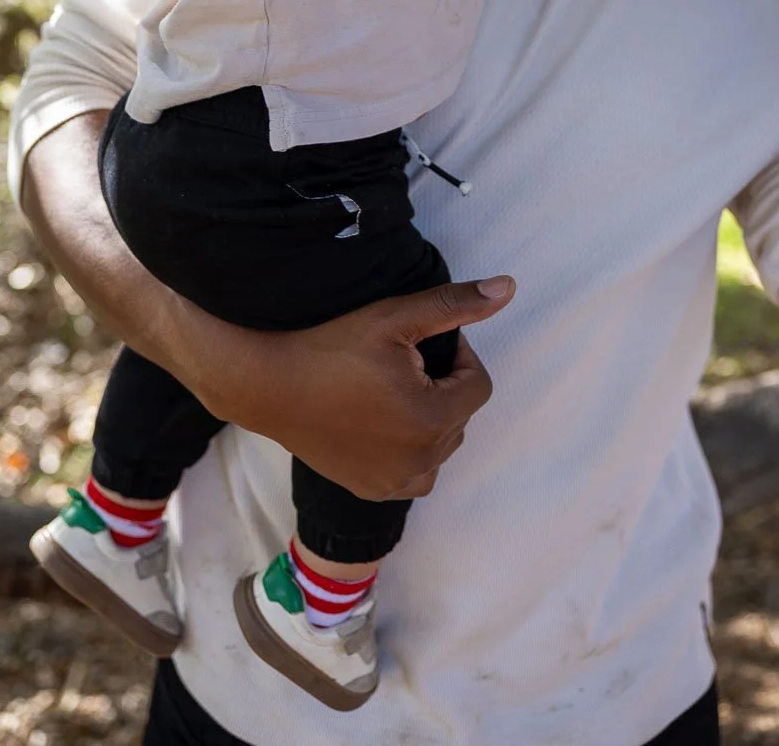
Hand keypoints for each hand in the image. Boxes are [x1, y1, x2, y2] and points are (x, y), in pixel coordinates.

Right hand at [195, 277, 515, 500]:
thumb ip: (453, 305)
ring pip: (441, 445)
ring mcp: (396, 481)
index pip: (478, 384)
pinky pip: (416, 472)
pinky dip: (411, 450)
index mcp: (434, 419)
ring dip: (430, 419)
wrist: (270, 386)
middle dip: (442, 387)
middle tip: (399, 364)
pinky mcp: (374, 490)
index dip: (456, 357)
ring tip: (389, 391)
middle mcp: (422, 460)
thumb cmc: (331, 348)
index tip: (418, 344)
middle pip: (460, 415)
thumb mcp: (394, 318)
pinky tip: (381, 423)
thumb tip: (507, 288)